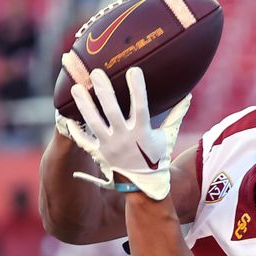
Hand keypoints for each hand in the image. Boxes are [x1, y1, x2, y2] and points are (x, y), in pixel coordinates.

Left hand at [66, 67, 190, 200]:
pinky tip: (66, 116)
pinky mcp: (99, 153)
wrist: (143, 185)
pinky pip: (84, 141)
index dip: (137, 89)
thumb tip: (188, 96)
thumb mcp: (167, 136)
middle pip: (112, 112)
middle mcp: (124, 138)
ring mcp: (110, 146)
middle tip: (96, 73)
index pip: (141, 106)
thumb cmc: (156, 156)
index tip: (133, 70)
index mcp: (142, 132)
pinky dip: (76, 131)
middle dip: (104, 91)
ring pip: (94, 123)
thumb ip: (176, 115)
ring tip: (76, 88)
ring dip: (84, 105)